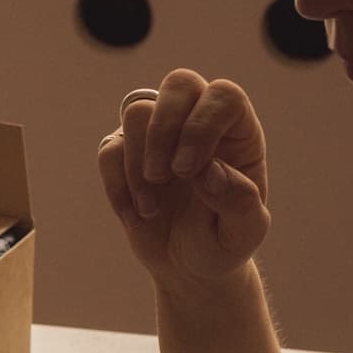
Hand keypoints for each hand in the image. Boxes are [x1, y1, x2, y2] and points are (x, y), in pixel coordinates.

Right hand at [96, 69, 271, 288]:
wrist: (190, 268)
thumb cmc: (223, 243)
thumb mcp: (244, 233)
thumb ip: (239, 202)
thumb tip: (208, 172)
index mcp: (238, 132)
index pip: (223, 96)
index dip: (201, 126)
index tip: (187, 172)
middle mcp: (199, 123)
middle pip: (179, 84)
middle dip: (162, 130)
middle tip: (162, 176)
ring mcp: (160, 136)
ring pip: (136, 112)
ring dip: (137, 166)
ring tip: (151, 208)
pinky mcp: (126, 156)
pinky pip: (109, 150)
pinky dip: (117, 186)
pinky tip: (135, 216)